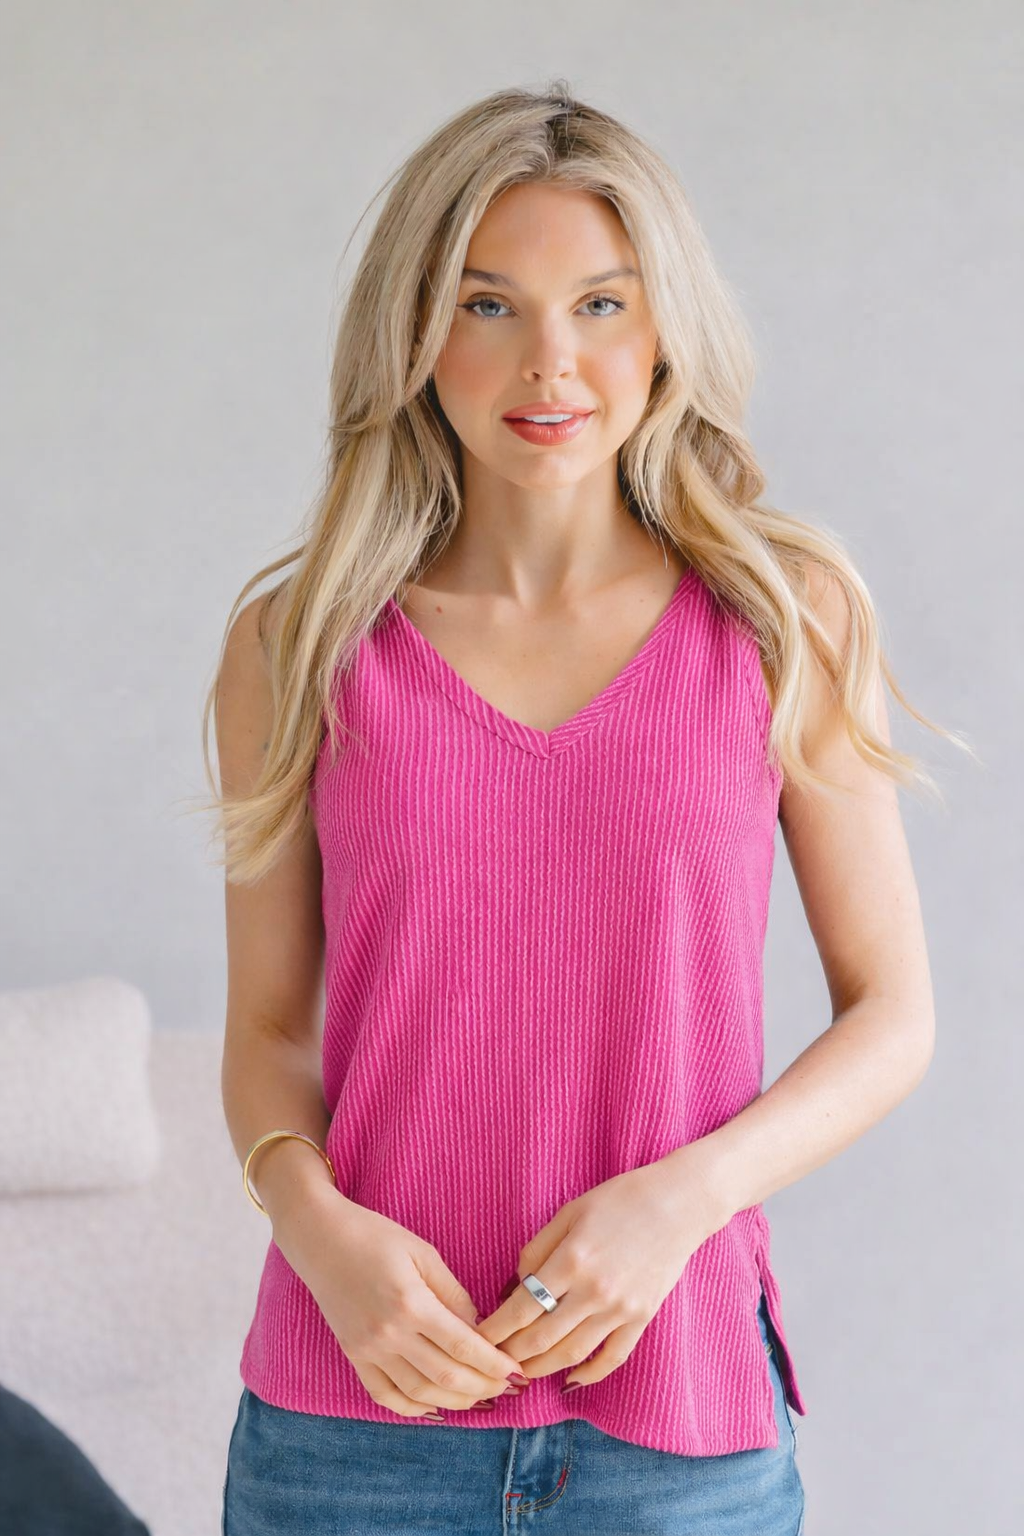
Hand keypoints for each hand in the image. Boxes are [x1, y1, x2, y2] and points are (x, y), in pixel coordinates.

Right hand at [295, 1188, 524, 1416]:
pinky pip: (384, 1395)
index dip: (493, 1364)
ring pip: (418, 1394)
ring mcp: (368, 1350)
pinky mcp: (353, 1356)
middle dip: (482, 1386)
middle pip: (445, 1376)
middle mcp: (389, 1334)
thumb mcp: (423, 1253)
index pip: (462, 1346)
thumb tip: (477, 1328)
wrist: (321, 1237)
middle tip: (506, 1387)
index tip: (515, 1370)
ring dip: (454, 1402)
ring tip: (480, 1398)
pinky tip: (435, 1407)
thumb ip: (453, 1294)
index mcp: (411, 1303)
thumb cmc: (376, 1236)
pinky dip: (411, 1409)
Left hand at [473, 1154, 723, 1387]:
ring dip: (541, 1368)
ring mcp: (621, 1309)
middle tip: (492, 1359)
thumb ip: (538, 1250)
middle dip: (511, 1353)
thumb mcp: (570, 1212)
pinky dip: (589, 1374)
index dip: (495, 1329)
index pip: (521, 1307)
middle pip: (541, 1338)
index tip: (477, 1337)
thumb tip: (516, 1286)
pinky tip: (570, 1379)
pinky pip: (612, 1357)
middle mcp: (595, 1291)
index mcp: (572, 1259)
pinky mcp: (642, 1318)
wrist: (678, 1203)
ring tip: (521, 1372)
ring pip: (571, 1354)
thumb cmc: (619, 1199)